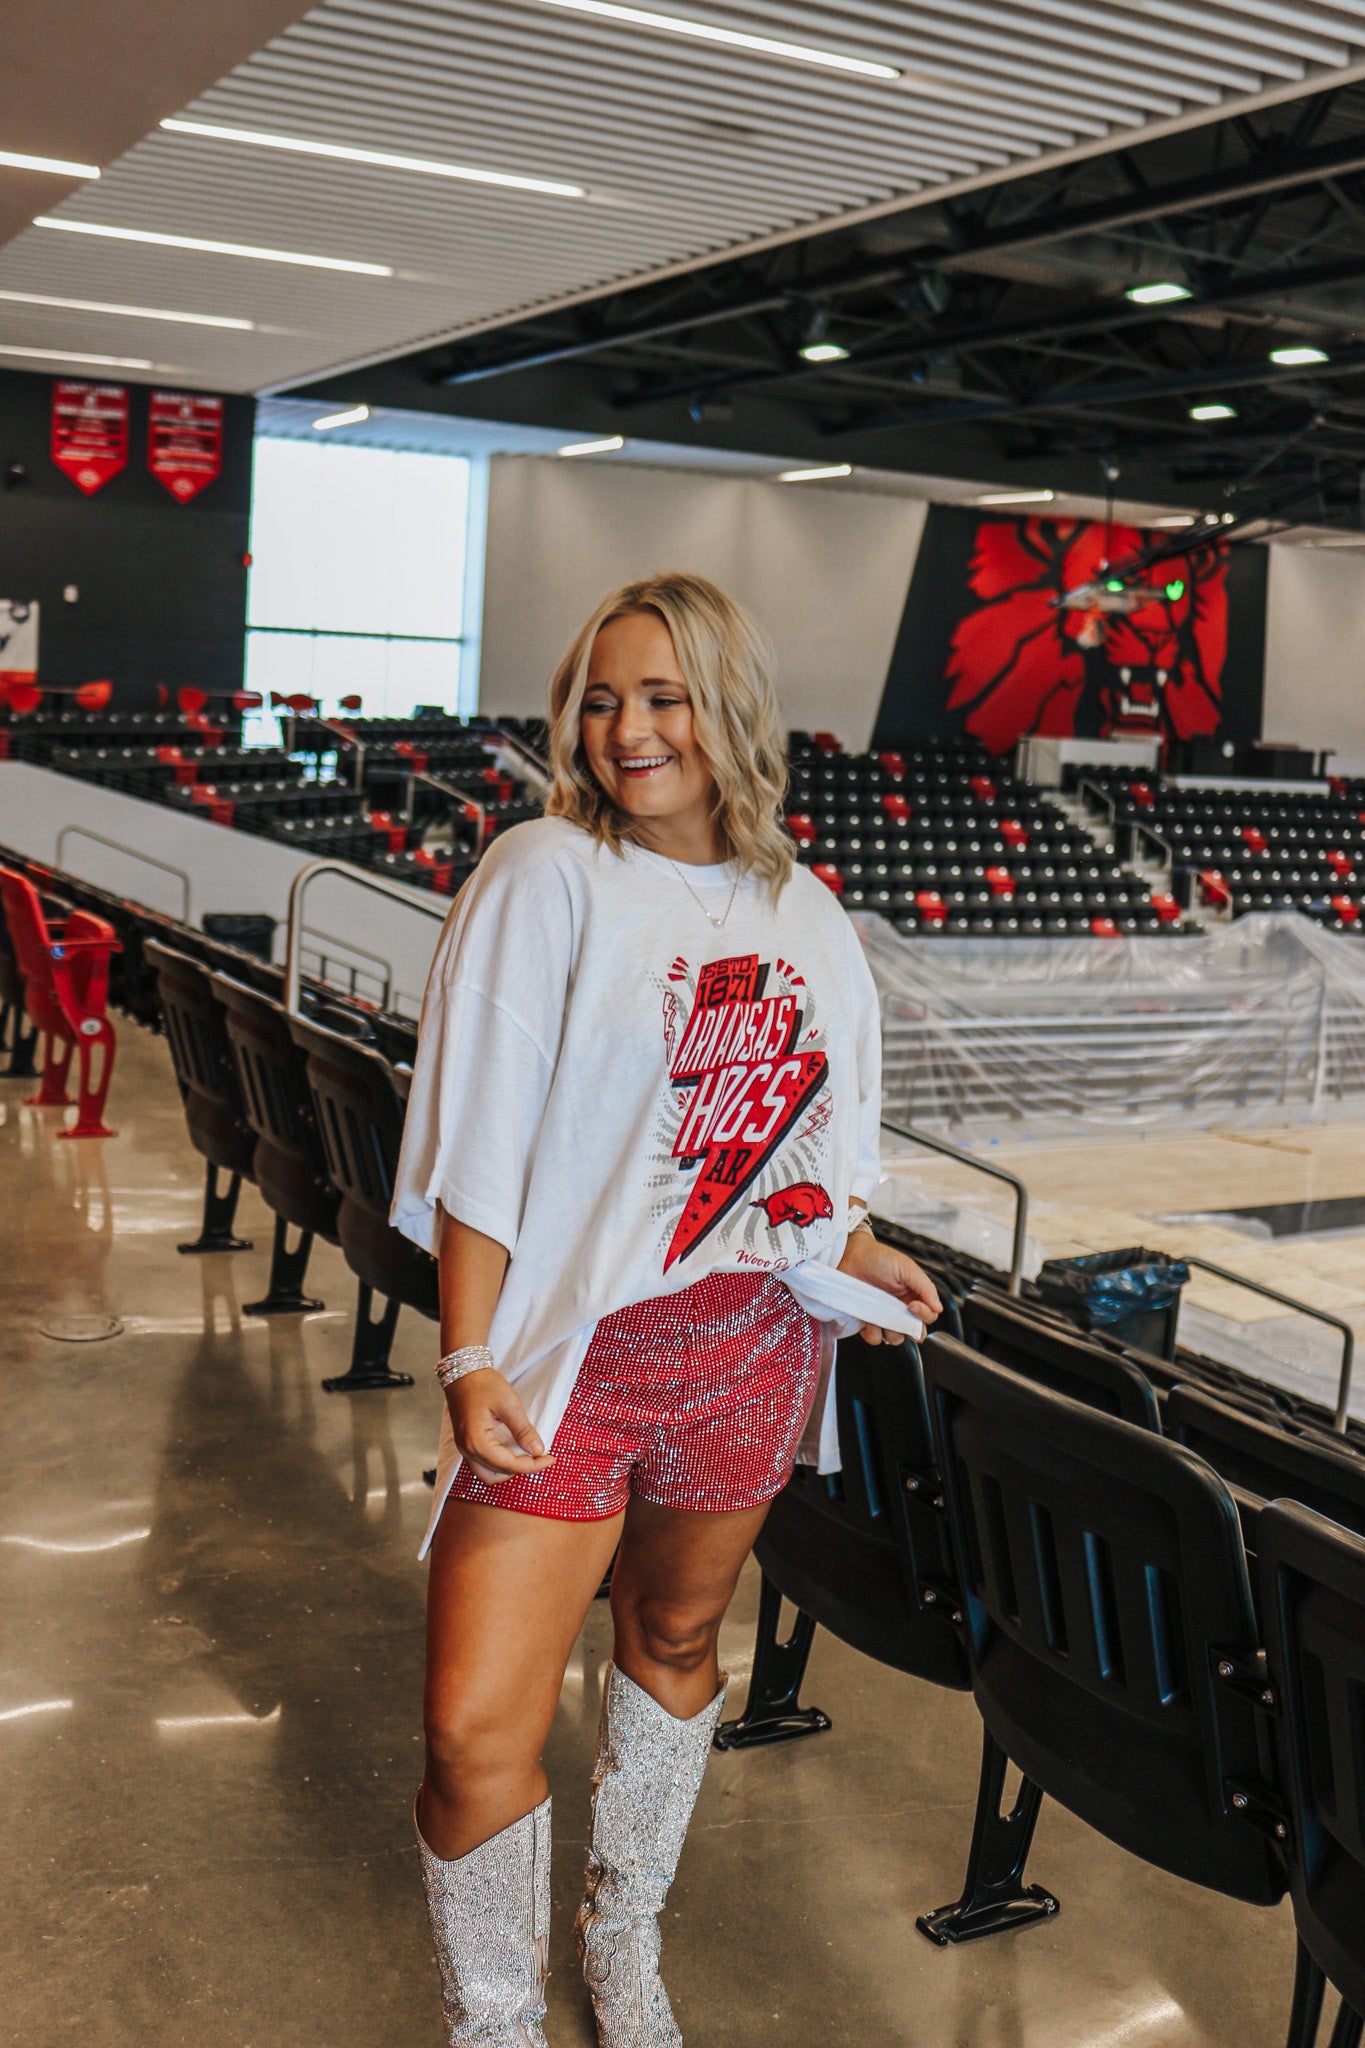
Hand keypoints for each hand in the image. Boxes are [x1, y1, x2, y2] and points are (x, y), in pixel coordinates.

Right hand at [447, 1368, 555, 1484]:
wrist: (462, 1372)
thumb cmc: (484, 1384)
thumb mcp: (509, 1404)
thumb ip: (523, 1430)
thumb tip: (538, 1450)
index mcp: (477, 1441)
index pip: (509, 1464)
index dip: (533, 1465)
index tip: (550, 1459)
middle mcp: (467, 1450)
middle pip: (499, 1472)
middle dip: (523, 1468)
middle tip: (542, 1457)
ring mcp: (464, 1448)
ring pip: (488, 1474)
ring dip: (509, 1471)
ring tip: (527, 1458)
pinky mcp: (466, 1444)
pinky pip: (482, 1465)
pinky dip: (499, 1465)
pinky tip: (513, 1453)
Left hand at [837, 1229, 942, 1344]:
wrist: (850, 1256)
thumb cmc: (878, 1258)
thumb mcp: (907, 1268)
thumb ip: (925, 1287)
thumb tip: (938, 1307)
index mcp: (913, 1296)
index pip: (929, 1316)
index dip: (924, 1315)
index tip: (912, 1306)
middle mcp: (900, 1308)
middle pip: (913, 1332)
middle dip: (907, 1329)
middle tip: (896, 1315)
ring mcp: (884, 1316)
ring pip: (894, 1338)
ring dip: (889, 1331)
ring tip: (879, 1314)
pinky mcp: (867, 1321)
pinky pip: (875, 1338)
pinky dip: (872, 1332)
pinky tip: (868, 1318)